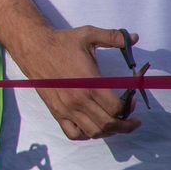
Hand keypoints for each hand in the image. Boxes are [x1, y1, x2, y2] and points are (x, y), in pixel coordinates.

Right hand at [11, 27, 141, 140]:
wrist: (33, 47)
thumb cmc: (62, 42)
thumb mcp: (88, 35)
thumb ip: (113, 37)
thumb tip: (136, 37)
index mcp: (90, 84)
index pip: (117, 108)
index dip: (130, 107)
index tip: (132, 101)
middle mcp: (79, 100)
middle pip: (109, 124)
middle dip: (125, 125)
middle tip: (132, 120)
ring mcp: (67, 109)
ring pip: (94, 132)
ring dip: (109, 132)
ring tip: (115, 124)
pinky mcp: (56, 112)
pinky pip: (73, 134)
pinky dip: (86, 135)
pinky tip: (93, 126)